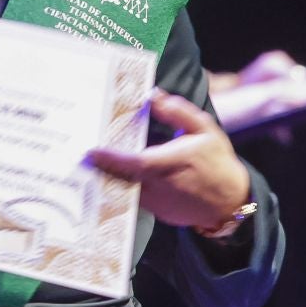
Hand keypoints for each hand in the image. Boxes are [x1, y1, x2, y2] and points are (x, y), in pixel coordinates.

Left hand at [86, 90, 251, 228]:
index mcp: (173, 163)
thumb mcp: (205, 131)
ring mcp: (155, 201)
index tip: (91, 151)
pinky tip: (103, 174)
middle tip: (76, 154)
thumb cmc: (217, 162)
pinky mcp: (153, 210)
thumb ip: (179, 112)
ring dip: (104, 177)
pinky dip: (115, 186)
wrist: (228, 201)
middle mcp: (160, 185)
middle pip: (121, 177)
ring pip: (122, 188)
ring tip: (84, 163)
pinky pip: (129, 196)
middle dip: (98, 166)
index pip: (137, 163)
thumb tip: (153, 96)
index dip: (112, 159)